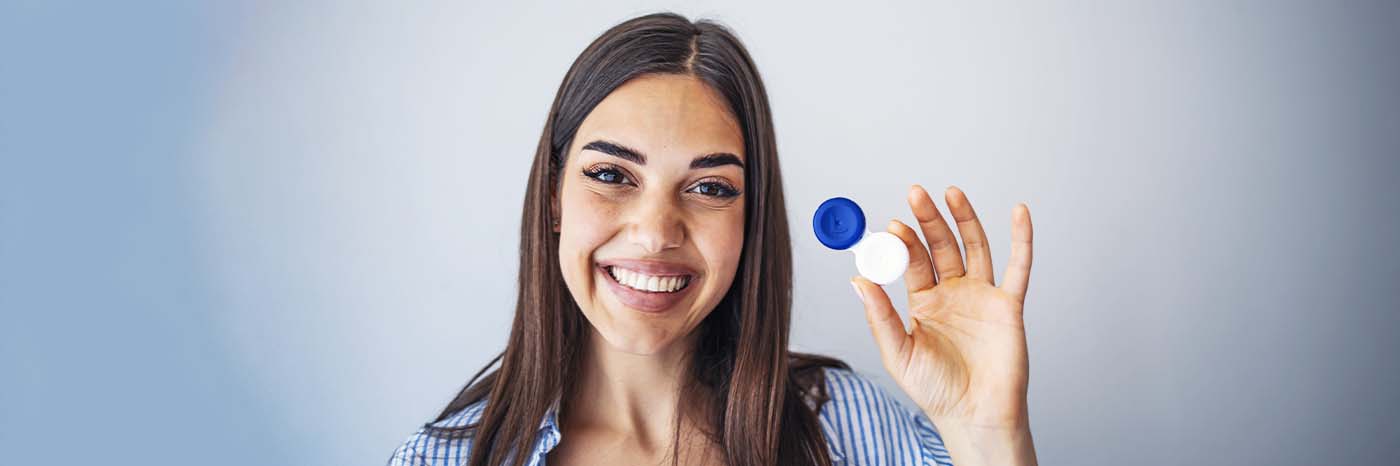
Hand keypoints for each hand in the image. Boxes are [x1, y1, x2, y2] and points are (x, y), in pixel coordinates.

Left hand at [851, 185, 1035, 464]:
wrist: (974, 414)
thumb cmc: (935, 390)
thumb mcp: (898, 352)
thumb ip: (879, 316)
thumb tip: (857, 280)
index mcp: (923, 302)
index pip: (912, 262)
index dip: (904, 242)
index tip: (893, 225)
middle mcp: (952, 293)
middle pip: (941, 246)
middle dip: (929, 220)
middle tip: (916, 193)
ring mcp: (981, 296)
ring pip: (975, 247)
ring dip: (965, 219)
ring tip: (951, 192)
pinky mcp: (1008, 305)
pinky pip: (1019, 267)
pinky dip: (1022, 239)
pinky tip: (1019, 212)